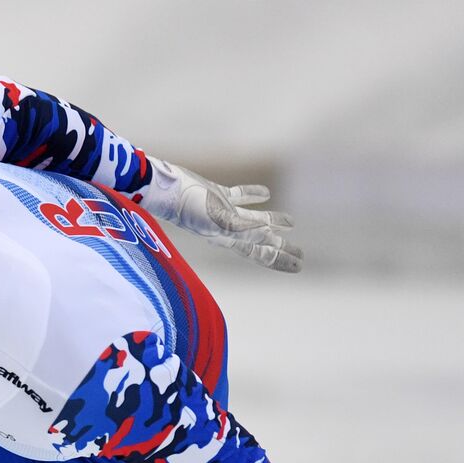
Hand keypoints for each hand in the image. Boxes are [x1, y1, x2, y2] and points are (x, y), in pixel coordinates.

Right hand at [140, 158, 302, 272]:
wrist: (167, 190)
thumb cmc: (190, 209)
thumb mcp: (221, 221)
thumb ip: (246, 228)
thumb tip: (271, 235)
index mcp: (230, 239)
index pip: (260, 253)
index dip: (280, 260)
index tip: (299, 266)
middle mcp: (227, 229)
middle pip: (260, 241)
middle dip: (280, 248)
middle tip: (300, 254)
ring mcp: (222, 211)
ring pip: (254, 219)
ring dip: (272, 222)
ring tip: (291, 223)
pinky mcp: (216, 194)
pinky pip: (240, 196)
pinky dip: (254, 196)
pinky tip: (267, 195)